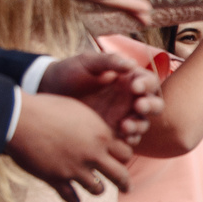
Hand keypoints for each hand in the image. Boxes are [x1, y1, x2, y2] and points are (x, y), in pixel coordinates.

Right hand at [5, 93, 134, 201]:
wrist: (20, 118)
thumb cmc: (46, 108)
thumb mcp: (77, 109)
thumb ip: (92, 124)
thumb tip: (101, 131)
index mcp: (100, 134)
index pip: (125, 153)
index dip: (124, 157)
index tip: (120, 159)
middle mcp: (93, 154)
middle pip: (120, 175)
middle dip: (125, 184)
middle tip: (128, 188)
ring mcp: (75, 169)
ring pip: (98, 190)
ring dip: (98, 189)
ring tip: (96, 189)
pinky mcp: (57, 179)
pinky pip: (73, 199)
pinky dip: (75, 201)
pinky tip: (75, 200)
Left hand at [39, 50, 159, 147]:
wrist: (49, 91)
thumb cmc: (69, 72)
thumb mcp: (87, 62)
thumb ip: (108, 61)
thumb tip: (131, 64)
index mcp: (129, 79)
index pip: (149, 82)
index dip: (146, 85)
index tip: (134, 87)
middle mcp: (130, 98)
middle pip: (154, 104)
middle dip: (150, 106)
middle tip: (138, 107)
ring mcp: (123, 116)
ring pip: (143, 123)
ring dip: (139, 125)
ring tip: (124, 126)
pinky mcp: (113, 132)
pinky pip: (129, 139)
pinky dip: (129, 140)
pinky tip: (121, 139)